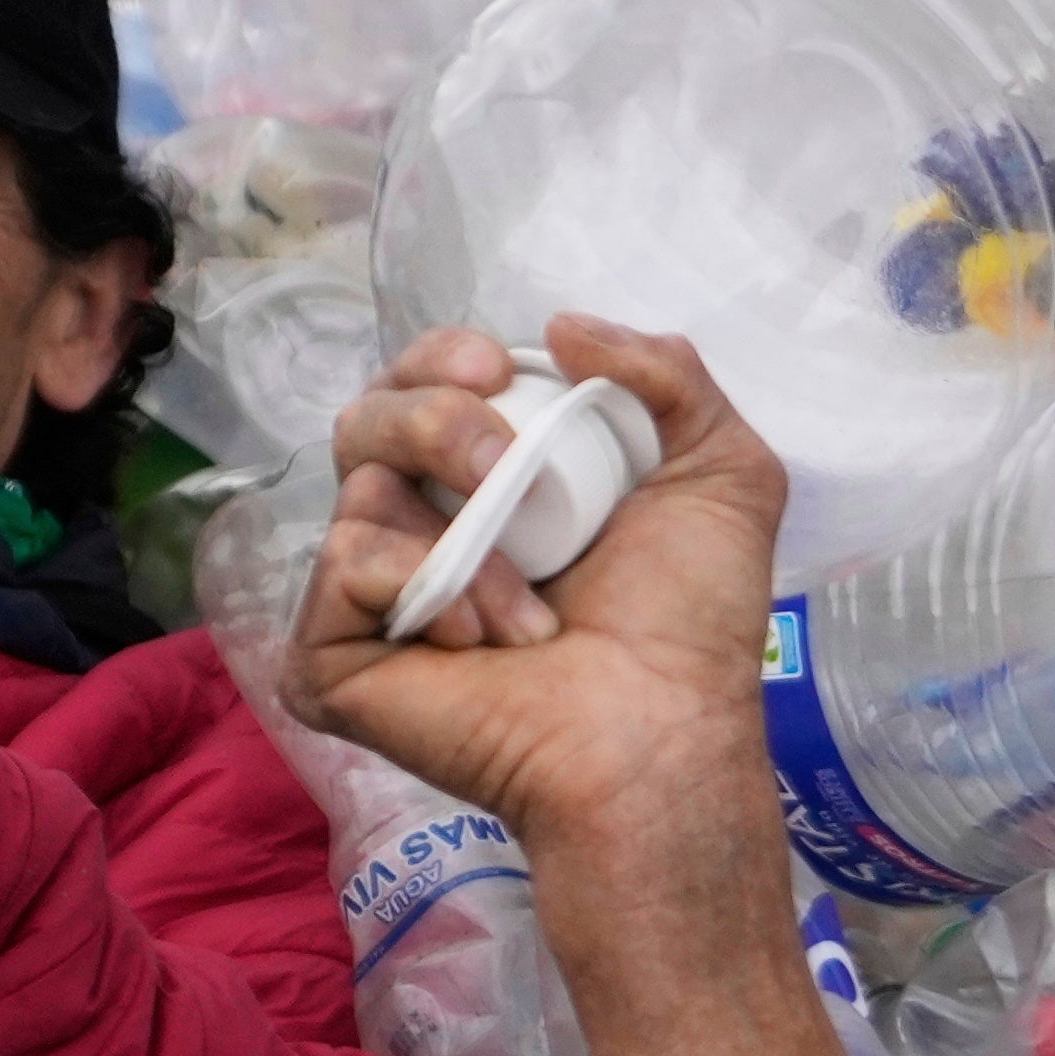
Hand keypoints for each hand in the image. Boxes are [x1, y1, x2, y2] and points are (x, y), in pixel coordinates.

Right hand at [295, 316, 803, 871]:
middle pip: (367, 417)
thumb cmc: (691, 622)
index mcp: (490, 481)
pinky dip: (419, 590)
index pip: (422, 381)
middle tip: (502, 466)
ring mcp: (374, 597)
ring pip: (357, 491)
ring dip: (465, 538)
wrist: (660, 729)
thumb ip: (667, 372)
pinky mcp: (333, 659)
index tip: (499, 366)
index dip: (443, 356)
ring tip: (533, 613)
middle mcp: (422, 528)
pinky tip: (479, 646)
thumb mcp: (721, 470)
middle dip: (434, 418)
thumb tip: (560, 326)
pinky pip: (339, 570)